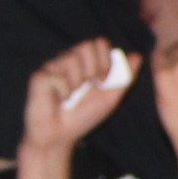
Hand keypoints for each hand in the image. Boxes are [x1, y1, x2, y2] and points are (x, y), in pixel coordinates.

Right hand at [23, 38, 131, 153]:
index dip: (106, 59)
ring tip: (72, 96)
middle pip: (88, 44)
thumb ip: (124, 77)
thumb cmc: (83, 117)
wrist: (60, 136)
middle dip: (95, 68)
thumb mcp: (111, 97)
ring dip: (79, 82)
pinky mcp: (39, 76)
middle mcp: (69, 60)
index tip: (103, 80)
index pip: (99, 43)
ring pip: (73, 57)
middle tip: (90, 86)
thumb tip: (138, 55)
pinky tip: (59, 100)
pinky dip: (64, 92)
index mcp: (86, 63)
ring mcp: (53, 66)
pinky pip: (59, 75)